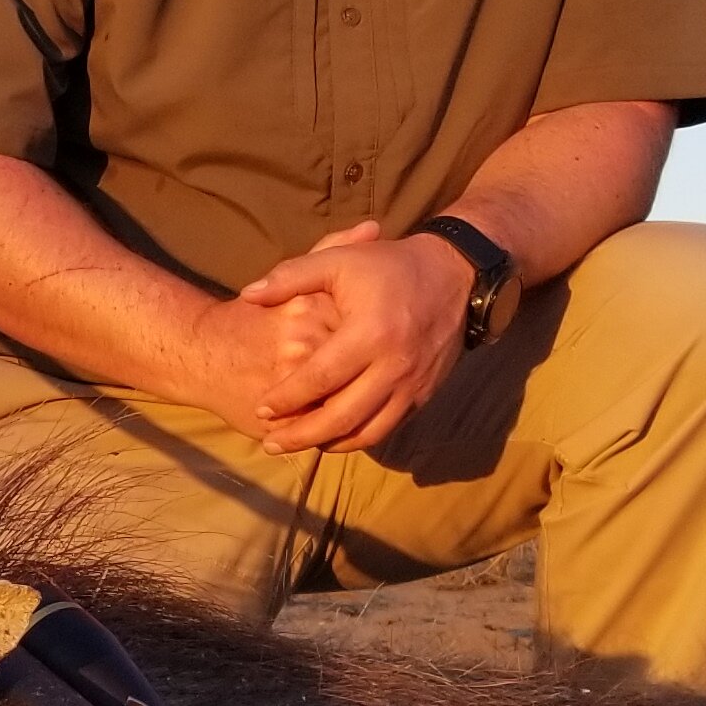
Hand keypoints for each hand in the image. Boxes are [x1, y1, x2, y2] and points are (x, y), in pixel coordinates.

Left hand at [232, 223, 474, 452]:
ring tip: (299, 445)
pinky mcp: (424, 395)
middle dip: (302, 435)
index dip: (287, 398)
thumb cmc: (391, 266)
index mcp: (370, 333)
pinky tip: (335, 436)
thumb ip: (291, 276)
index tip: (262, 407)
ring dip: (329, 444)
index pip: (319, 378)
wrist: (457, 276)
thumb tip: (248, 296)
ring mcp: (413, 385)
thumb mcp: (340, 259)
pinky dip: (358, 437)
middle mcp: (394, 366)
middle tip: (271, 442)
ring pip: (367, 433)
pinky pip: (388, 428)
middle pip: (341, 417)